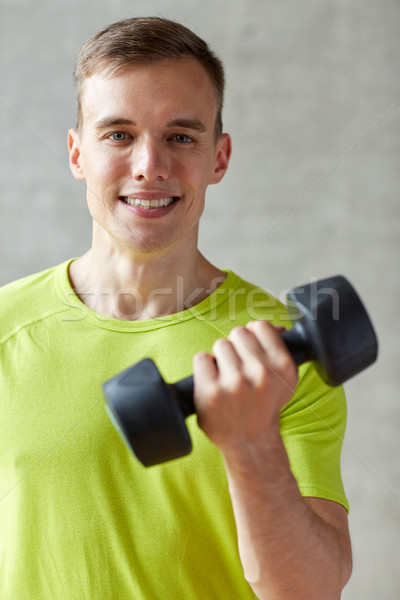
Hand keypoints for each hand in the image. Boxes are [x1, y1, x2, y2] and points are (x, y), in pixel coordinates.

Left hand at [193, 321, 298, 456]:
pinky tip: (212, 383)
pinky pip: (202, 358)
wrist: (250, 442)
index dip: (253, 335)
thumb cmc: (263, 407)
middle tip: (238, 369)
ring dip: (220, 359)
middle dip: (236, 347)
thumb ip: (279, 351)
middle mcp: (261, 373)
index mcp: (282, 366)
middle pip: (238, 333)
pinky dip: (203, 368)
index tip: (250, 351)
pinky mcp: (211, 391)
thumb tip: (275, 327)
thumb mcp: (284, 380)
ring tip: (227, 379)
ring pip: (220, 344)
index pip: (260, 326)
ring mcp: (235, 383)